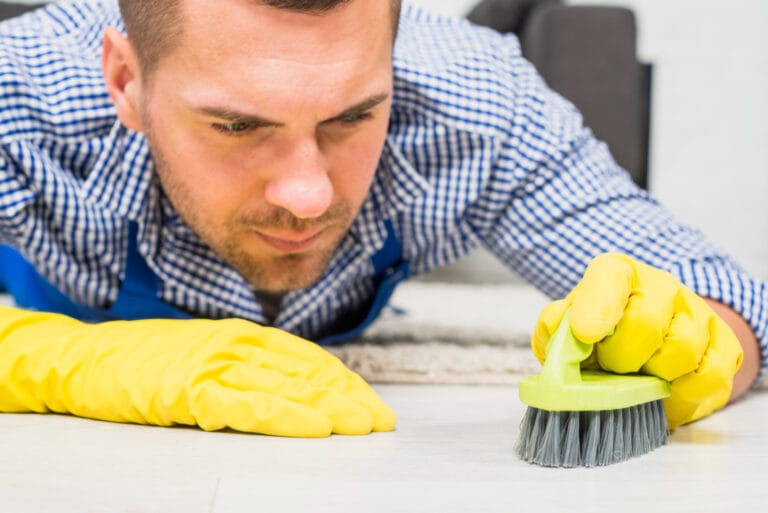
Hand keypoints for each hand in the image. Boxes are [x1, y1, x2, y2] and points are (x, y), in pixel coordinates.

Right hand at [0, 307, 395, 436]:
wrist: (87, 358)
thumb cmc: (148, 361)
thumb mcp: (208, 352)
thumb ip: (250, 365)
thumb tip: (297, 386)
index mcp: (245, 335)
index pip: (308, 359)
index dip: (343, 382)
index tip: (369, 402)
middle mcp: (238, 345)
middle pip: (306, 373)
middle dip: (347, 397)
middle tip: (379, 419)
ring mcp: (216, 364)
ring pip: (286, 386)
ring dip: (328, 407)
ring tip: (360, 425)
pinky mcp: (192, 388)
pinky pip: (249, 404)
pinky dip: (285, 416)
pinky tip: (312, 427)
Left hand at [532, 253, 742, 428]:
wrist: (647, 343)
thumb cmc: (600, 333)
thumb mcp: (567, 326)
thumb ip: (556, 329)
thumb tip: (561, 346)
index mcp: (616, 274)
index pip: (609, 278)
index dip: (597, 306)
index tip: (586, 333)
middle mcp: (660, 286)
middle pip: (643, 325)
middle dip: (619, 358)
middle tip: (610, 367)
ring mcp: (696, 313)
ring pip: (681, 350)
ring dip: (652, 377)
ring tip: (638, 377)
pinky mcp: (724, 346)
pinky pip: (710, 376)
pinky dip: (684, 394)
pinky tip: (665, 390)